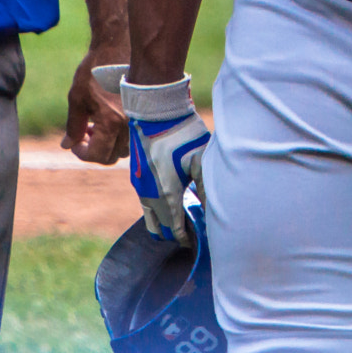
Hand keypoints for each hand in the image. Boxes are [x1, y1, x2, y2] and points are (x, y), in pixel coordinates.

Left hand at [63, 52, 130, 163]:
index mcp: (111, 122)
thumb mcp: (77, 97)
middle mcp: (129, 124)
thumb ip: (73, 125)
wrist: (117, 45)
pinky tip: (107, 118)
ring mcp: (138, 119)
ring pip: (124, 148)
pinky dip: (118, 135)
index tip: (74, 141)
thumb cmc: (94, 69)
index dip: (81, 152)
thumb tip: (67, 145)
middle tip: (83, 132)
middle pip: (112, 156)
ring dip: (108, 144)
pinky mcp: (142, 112)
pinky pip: (131, 135)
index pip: (98, 155)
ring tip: (96, 125)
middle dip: (95, 149)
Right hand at [121, 74, 210, 245]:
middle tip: (191, 231)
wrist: (155, 111)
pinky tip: (171, 198)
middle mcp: (148, 195)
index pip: (175, 230)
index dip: (186, 239)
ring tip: (181, 217)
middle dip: (173, 234)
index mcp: (165, 195)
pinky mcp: (136, 175)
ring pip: (148, 216)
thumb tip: (215, 211)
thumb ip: (207, 188)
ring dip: (163, 221)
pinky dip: (156, 208)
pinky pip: (144, 201)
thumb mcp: (201, 160)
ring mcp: (139, 185)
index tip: (198, 241)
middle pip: (158, 229)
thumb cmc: (182, 134)